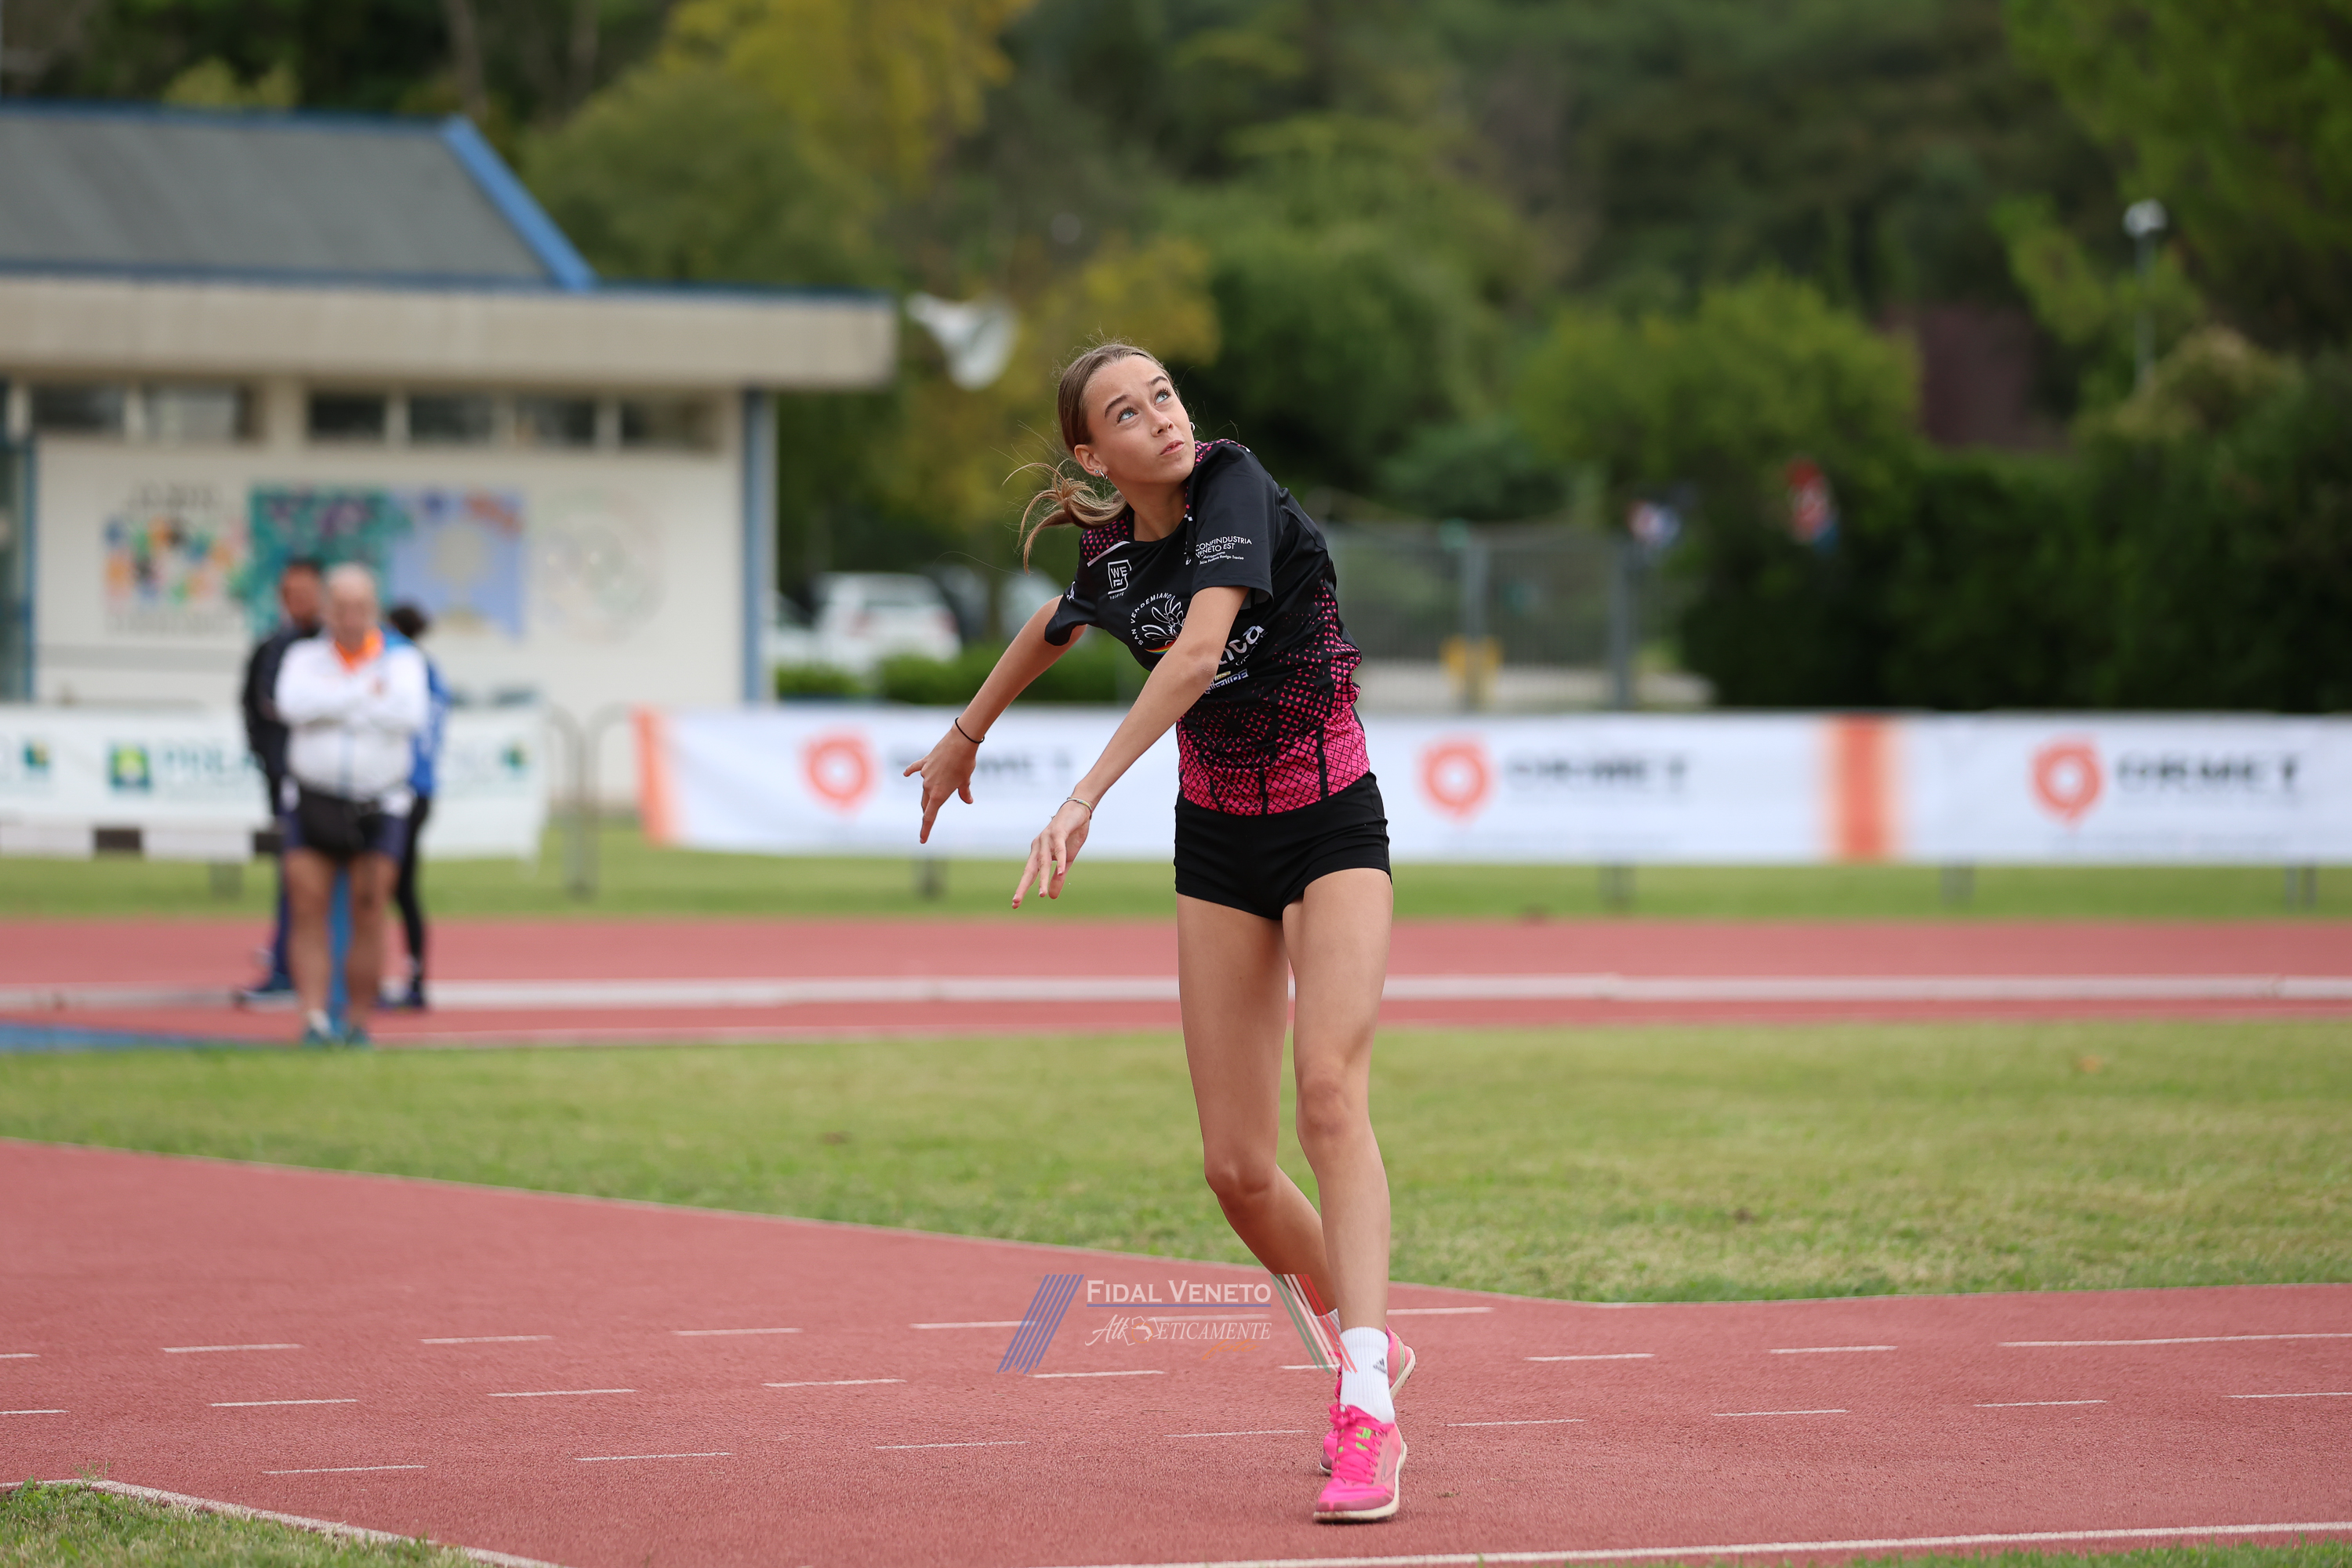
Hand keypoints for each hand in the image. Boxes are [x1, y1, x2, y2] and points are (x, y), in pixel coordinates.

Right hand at [902, 725, 978, 842]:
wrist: (961, 742)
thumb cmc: (965, 763)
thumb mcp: (966, 781)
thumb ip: (964, 792)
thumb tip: (969, 800)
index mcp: (939, 794)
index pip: (930, 816)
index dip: (926, 830)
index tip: (922, 840)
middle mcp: (929, 786)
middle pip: (926, 803)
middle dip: (928, 810)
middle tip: (929, 817)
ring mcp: (925, 774)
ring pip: (925, 786)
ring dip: (930, 789)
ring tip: (946, 779)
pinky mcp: (924, 762)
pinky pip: (915, 769)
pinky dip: (911, 772)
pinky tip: (905, 775)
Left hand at [1013, 799, 1092, 907]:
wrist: (1079, 810)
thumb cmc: (1071, 835)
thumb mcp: (1067, 860)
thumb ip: (1058, 877)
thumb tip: (1051, 896)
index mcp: (1039, 853)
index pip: (1029, 873)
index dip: (1023, 888)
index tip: (1015, 904)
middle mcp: (1039, 846)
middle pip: (1030, 869)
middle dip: (1023, 886)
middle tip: (1016, 902)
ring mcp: (1047, 838)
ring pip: (1044, 862)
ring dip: (1042, 878)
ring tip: (1041, 894)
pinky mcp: (1058, 832)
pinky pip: (1058, 848)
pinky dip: (1060, 860)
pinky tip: (1060, 872)